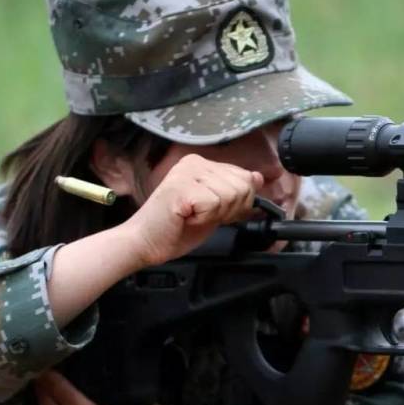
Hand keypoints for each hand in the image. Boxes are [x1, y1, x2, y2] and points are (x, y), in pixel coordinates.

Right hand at [121, 153, 263, 266]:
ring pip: (230, 195)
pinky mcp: (182, 187)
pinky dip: (204, 218)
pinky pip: (214, 204)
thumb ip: (235, 192)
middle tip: (202, 215)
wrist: (145, 242)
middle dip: (229, 210)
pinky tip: (187, 217)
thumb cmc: (176, 228)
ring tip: (193, 216)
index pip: (244, 177)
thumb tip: (258, 177)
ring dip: (215, 214)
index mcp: (202, 163)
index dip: (238, 203)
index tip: (216, 212)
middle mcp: (195, 162)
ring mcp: (187, 173)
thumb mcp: (215, 208)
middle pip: (241, 186)